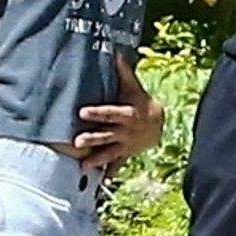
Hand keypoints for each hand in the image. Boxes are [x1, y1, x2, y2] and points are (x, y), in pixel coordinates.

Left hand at [71, 54, 164, 176]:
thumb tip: (115, 52)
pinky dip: (109, 174)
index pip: (109, 112)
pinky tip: (101, 183)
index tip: (82, 112)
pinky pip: (117, 165)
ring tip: (83, 166)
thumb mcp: (134, 87)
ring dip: (96, 160)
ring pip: (109, 153)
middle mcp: (124, 131)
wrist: (158, 124)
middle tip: (77, 142)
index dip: (96, 112)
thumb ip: (123, 72)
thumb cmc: (140, 102)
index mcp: (126, 114)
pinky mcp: (124, 154)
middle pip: (106, 135)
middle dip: (92, 139)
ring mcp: (124, 145)